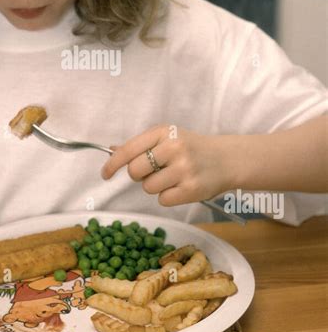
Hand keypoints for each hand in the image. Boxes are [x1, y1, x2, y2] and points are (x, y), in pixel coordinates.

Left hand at [101, 125, 229, 206]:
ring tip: (172, 177)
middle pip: (135, 171)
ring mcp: (184, 169)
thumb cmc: (192, 148)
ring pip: (148, 187)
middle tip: (154, 171)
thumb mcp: (168, 138)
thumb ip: (141, 145)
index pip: (129, 149)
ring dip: (155, 186)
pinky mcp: (191, 189)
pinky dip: (168, 196)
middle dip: (139, 175)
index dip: (113, 164)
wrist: (227, 159)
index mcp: (164, 132)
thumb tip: (112, 150)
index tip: (105, 174)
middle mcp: (173, 148)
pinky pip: (163, 200)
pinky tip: (181, 186)